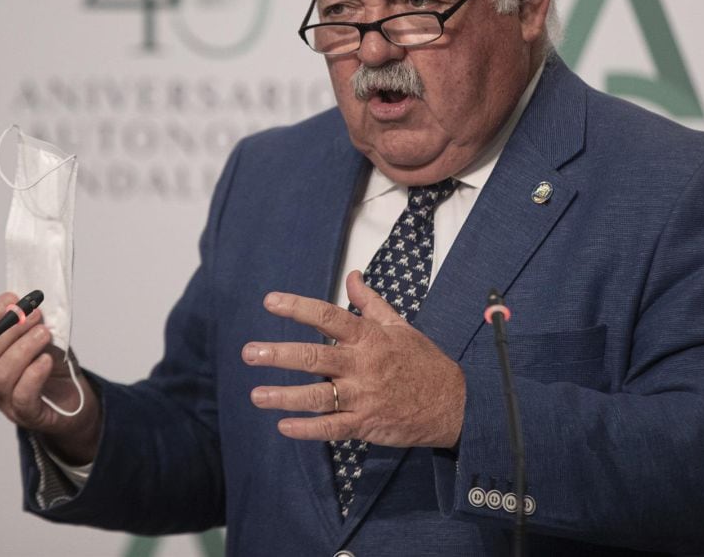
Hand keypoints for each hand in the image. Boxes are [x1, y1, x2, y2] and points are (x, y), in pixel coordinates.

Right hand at [0, 293, 101, 463]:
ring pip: (2, 373)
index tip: (12, 298)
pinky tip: (47, 360)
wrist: (71, 400)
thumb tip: (30, 300)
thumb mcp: (39, 337)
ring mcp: (3, 400)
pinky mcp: (25, 414)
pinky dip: (34, 374)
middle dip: (11, 328)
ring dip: (24, 347)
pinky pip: (22, 395)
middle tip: (36, 314)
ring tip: (44, 334)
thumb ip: (31, 321)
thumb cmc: (49, 366)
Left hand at [243, 271, 465, 448]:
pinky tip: (283, 427)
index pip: (328, 316)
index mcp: (369, 337)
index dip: (298, 308)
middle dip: (279, 354)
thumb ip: (371, 302)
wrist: (454, 402)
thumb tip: (353, 275)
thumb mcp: (399, 325)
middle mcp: (363, 365)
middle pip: (314, 357)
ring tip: (257, 394)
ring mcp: (364, 396)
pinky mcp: (366, 424)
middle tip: (249, 352)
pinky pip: (331, 428)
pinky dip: (306, 429)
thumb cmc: (422, 361)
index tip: (270, 301)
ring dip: (284, 396)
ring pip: (317, 396)